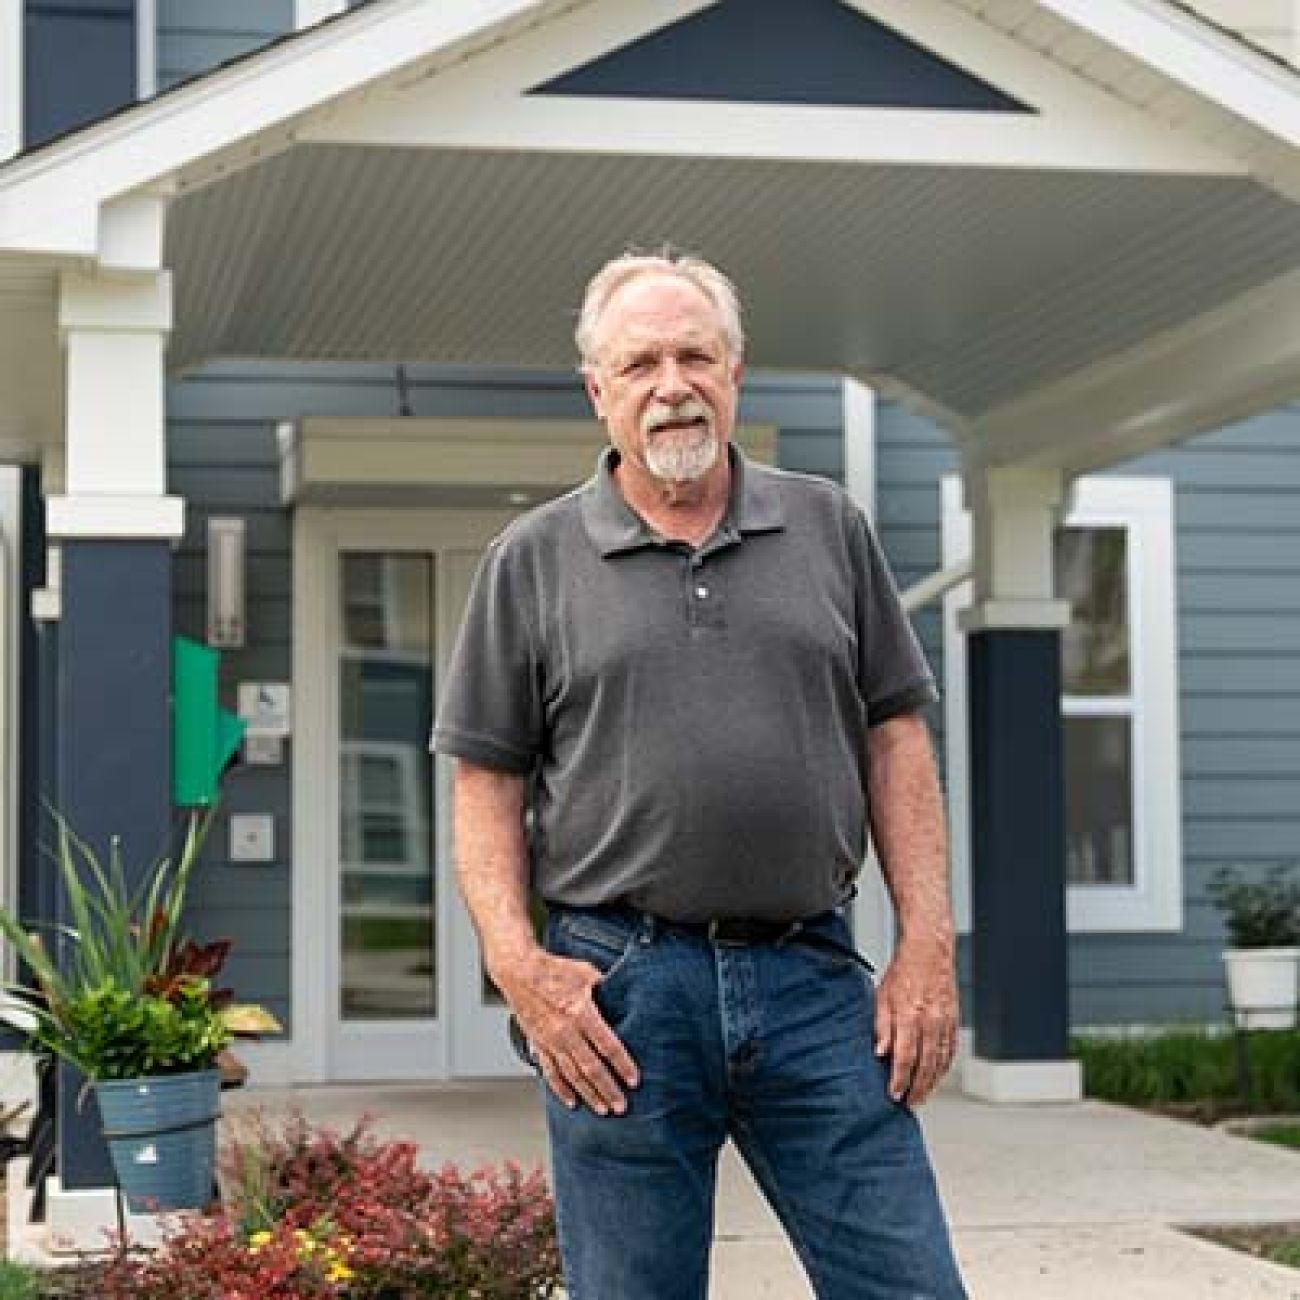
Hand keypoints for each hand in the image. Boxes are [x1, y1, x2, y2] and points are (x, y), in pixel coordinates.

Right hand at [497, 948, 638, 1115]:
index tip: (633, 1080)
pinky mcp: (538, 1045)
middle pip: (591, 1068)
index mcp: (581, 1012)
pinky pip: (551, 1072)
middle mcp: (565, 1031)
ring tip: (603, 1108)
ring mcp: (550, 1041)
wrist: (518, 972)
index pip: (607, 1046)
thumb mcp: (586, 973)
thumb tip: (624, 996)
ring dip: (589, 1094)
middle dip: (608, 1089)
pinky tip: (572, 1101)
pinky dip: (561, 1089)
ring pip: (572, 1075)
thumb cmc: (551, 970)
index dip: (622, 1065)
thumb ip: (605, 989)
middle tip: (622, 1105)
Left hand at [874, 938, 958, 1106]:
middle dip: (916, 1088)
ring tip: (922, 1096)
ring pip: (941, 1061)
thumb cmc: (903, 972)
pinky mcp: (954, 1021)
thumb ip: (881, 1025)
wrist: (929, 952)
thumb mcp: (882, 996)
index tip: (893, 1093)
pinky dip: (944, 1067)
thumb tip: (880, 1052)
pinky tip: (937, 1076)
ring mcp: (945, 1022)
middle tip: (909, 1103)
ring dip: (931, 1083)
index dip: (899, 1079)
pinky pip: (951, 1050)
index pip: (905, 1057)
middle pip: (925, 1065)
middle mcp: (930, 1021)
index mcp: (910, 1015)